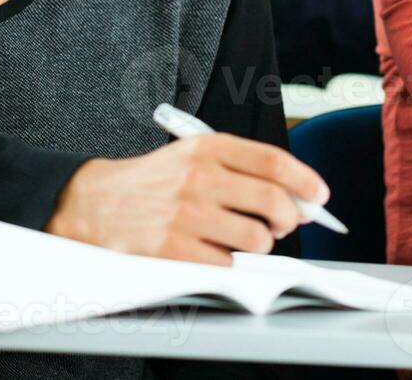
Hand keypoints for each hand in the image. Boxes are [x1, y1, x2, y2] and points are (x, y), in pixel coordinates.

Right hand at [45, 132, 330, 265]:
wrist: (93, 204)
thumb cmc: (151, 183)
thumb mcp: (191, 157)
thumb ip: (239, 169)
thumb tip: (296, 194)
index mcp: (206, 148)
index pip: (273, 162)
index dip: (305, 180)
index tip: (318, 195)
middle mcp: (198, 177)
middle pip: (272, 201)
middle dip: (290, 218)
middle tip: (286, 223)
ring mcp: (186, 215)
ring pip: (256, 238)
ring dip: (259, 244)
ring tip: (242, 239)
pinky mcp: (173, 249)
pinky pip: (225, 263)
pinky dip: (225, 262)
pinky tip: (208, 250)